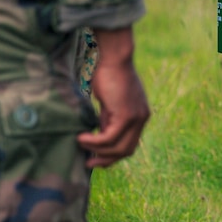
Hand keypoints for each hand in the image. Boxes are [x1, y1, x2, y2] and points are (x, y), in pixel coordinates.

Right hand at [78, 27, 149, 168]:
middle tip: (89, 163)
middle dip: (107, 160)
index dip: (113, 154)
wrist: (114, 58)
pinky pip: (109, 138)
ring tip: (80, 144)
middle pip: (126, 151)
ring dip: (97, 151)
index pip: (130, 144)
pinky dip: (94, 142)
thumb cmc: (109, 74)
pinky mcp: (127, 116)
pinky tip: (82, 138)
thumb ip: (108, 118)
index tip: (96, 157)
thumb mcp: (109, 102)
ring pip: (118, 147)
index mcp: (140, 116)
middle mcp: (142, 119)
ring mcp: (136, 118)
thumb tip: (100, 134)